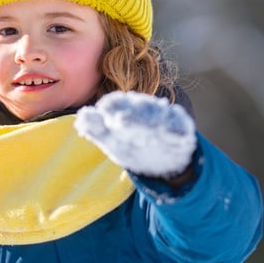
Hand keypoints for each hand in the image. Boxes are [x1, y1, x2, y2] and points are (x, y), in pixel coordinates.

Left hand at [75, 92, 196, 179]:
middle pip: (138, 106)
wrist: (166, 160)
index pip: (117, 101)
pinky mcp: (183, 128)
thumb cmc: (134, 144)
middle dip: (131, 112)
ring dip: (153, 119)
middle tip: (120, 121)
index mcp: (127, 108)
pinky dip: (178, 129)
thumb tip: (80, 118)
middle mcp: (147, 109)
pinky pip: (181, 126)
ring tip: (148, 128)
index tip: (102, 112)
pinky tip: (175, 135)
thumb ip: (95, 129)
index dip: (111, 106)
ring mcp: (166, 118)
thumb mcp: (112, 140)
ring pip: (159, 114)